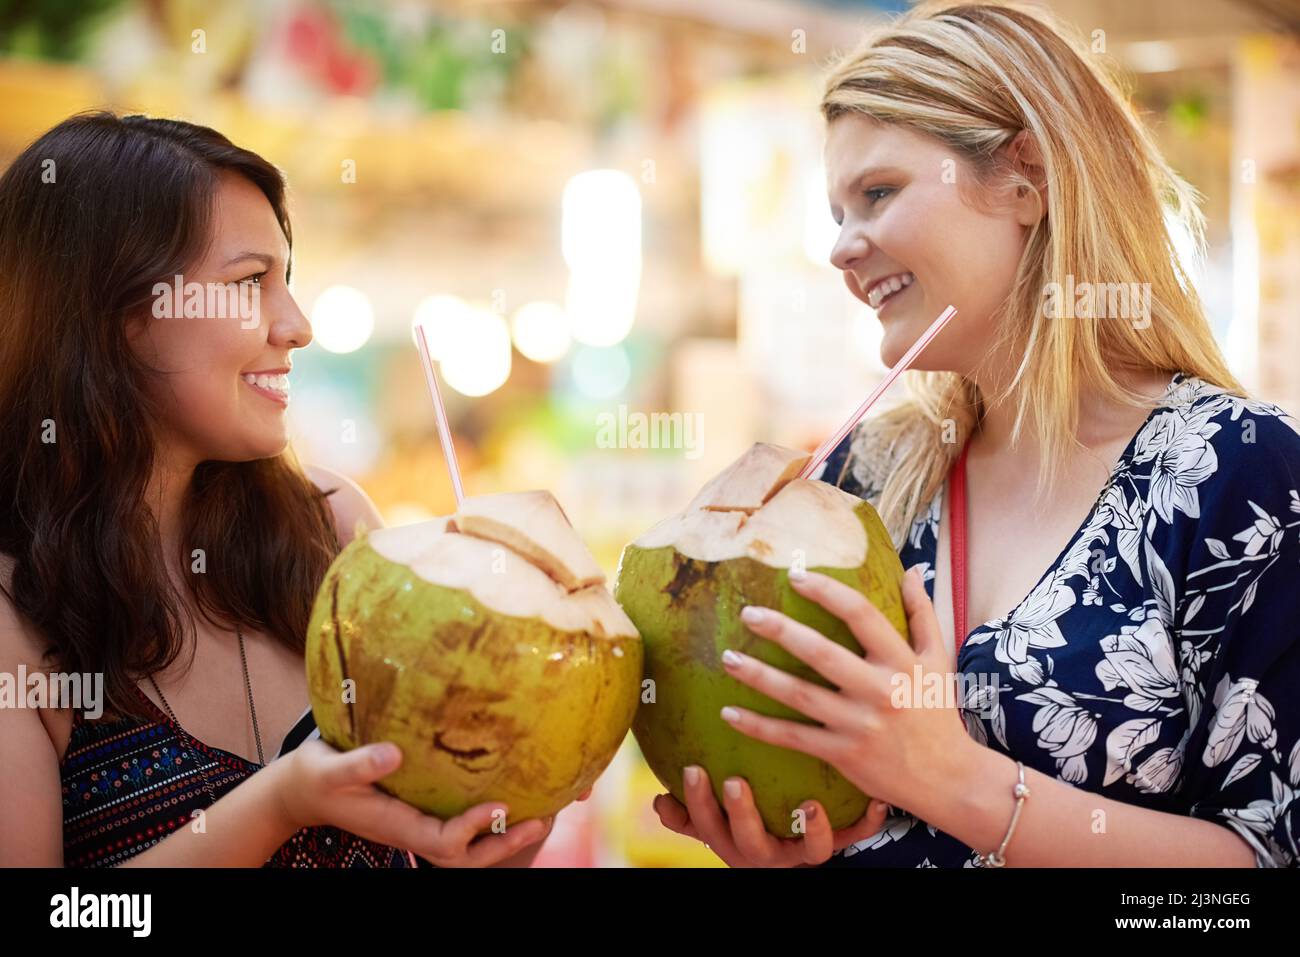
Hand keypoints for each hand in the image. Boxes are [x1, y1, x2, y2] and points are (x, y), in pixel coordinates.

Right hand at [274, 738, 554, 866]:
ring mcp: (420, 823)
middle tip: (542, 820)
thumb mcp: (329, 768)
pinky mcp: (424, 810)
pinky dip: (492, 817)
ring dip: (505, 834)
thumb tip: (395, 752)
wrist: (306, 789)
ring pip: (468, 845)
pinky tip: (517, 791)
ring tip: (542, 812)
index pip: (443, 841)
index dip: (474, 830)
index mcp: (397, 825)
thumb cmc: (316, 776)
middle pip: (466, 855)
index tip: (501, 805)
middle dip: (504, 843)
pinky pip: (462, 822)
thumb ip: (358, 764)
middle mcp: (414, 830)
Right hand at [652, 765, 889, 866]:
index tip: (693, 768)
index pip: (710, 828)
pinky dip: (866, 821)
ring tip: (810, 807)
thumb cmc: (750, 820)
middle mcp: (770, 854)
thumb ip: (689, 812)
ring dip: (811, 830)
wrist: (798, 841)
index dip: (698, 805)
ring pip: (810, 852)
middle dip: (741, 815)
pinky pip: (855, 836)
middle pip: (751, 844)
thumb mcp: (715, 821)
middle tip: (733, 781)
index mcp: (736, 843)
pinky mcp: (838, 844)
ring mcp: (804, 851)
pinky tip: (876, 801)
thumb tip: (656, 801)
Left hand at [718, 566, 972, 813]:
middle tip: (748, 613)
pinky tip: (730, 713)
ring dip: (760, 677)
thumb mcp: (939, 660)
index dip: (827, 592)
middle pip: (822, 654)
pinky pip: (794, 738)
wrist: (949, 779)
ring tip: (728, 658)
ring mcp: (859, 725)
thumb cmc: (938, 713)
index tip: (795, 575)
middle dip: (782, 631)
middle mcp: (880, 691)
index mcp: (902, 662)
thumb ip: (922, 613)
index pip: (862, 615)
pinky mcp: (844, 755)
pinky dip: (760, 726)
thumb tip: (909, 570)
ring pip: (801, 696)